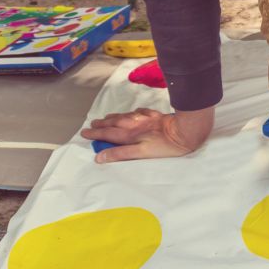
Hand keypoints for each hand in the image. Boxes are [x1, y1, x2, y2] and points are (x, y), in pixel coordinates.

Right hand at [81, 106, 213, 162]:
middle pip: (115, 123)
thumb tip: (100, 156)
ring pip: (125, 116)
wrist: (184, 131)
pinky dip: (133, 112)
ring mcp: (145, 119)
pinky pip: (141, 112)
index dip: (96, 134)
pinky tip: (134, 112)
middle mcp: (135, 125)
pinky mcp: (156, 116)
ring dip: (114, 117)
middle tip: (92, 124)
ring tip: (107, 117)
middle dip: (102, 124)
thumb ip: (120, 154)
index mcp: (129, 135)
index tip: (84, 133)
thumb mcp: (140, 153)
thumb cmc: (164, 146)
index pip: (108, 134)